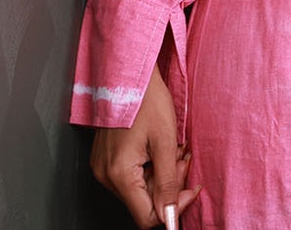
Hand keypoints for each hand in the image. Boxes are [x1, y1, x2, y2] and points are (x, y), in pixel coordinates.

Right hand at [90, 64, 198, 226]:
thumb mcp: (165, 142)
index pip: (147, 217)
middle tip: (181, 159)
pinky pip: (131, 177)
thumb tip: (170, 214)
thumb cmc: (146, 100)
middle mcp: (106, 175)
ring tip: (170, 150)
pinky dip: (149, 168)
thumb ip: (168, 182)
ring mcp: (103, 167)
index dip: (171, 209)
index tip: (187, 190)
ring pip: (139, 190)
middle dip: (169, 186)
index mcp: (119, 173)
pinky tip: (156, 148)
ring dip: (161, 175)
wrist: (128, 74)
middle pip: (144, 203)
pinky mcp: (105, 160)